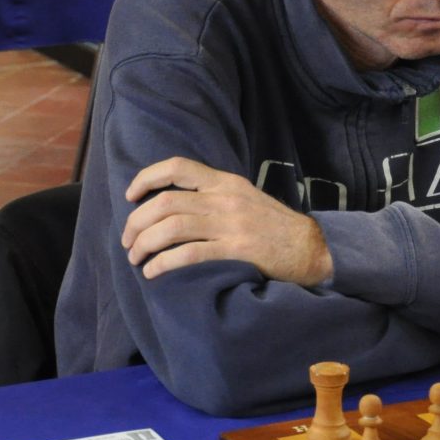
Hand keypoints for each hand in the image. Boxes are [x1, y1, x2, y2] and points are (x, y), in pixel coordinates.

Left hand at [122, 157, 331, 284]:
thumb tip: (176, 203)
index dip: (147, 178)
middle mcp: (225, 199)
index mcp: (226, 182)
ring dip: (144, 244)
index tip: (130, 196)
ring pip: (171, 227)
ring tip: (135, 258)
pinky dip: (164, 263)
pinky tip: (153, 272)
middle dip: (136, 222)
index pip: (178, 167)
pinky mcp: (236, 250)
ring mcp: (231, 224)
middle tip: (127, 241)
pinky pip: (188, 254)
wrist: (312, 248)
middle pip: (165, 202)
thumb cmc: (275, 227)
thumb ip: (216, 195)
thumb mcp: (246, 198)